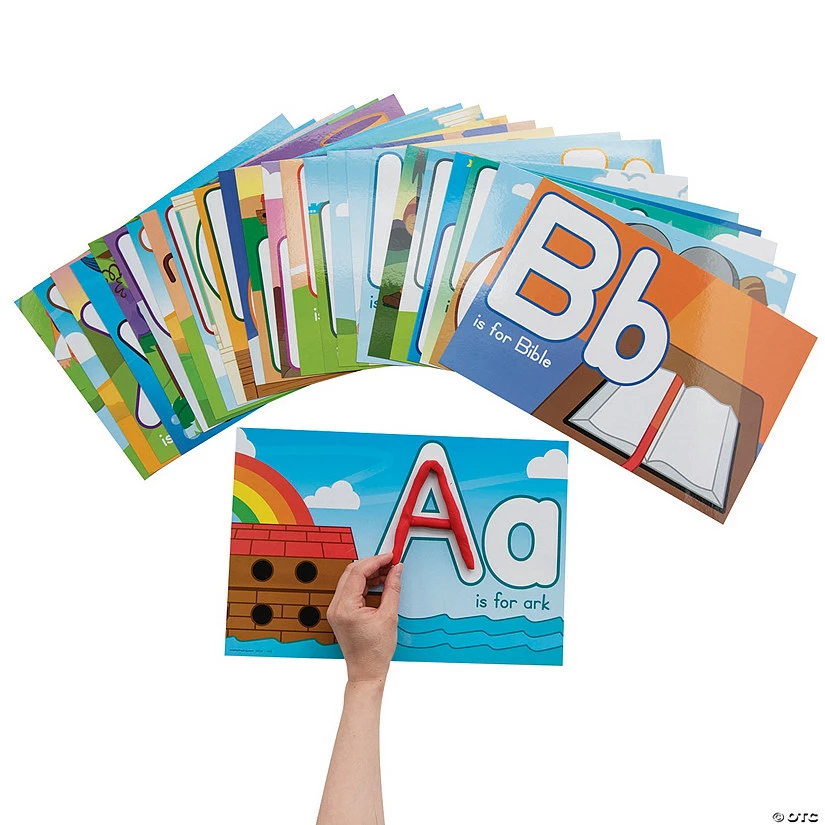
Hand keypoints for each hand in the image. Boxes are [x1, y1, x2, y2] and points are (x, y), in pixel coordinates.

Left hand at [327, 553, 402, 684]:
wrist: (366, 672)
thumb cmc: (375, 652)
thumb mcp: (389, 616)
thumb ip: (392, 588)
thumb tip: (397, 569)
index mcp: (345, 607)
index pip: (357, 573)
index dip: (375, 561)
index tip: (390, 557)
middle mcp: (336, 606)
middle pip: (351, 573)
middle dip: (372, 564)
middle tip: (391, 563)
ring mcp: (335, 609)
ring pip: (350, 580)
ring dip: (369, 573)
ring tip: (388, 573)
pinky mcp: (340, 612)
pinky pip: (351, 590)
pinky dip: (365, 583)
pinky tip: (379, 583)